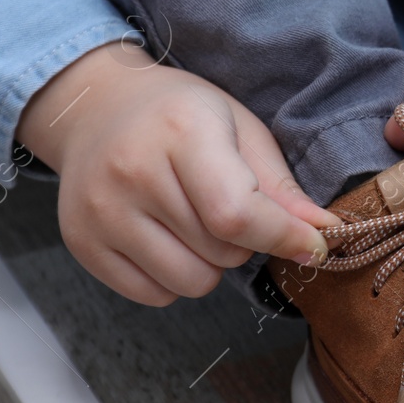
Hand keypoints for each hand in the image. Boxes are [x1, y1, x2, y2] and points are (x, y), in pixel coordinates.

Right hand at [17, 43, 337, 306]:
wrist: (98, 107)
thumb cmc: (180, 116)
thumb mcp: (240, 129)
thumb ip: (280, 185)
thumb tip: (321, 233)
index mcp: (180, 132)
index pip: (236, 214)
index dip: (284, 238)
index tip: (313, 246)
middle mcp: (131, 172)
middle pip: (221, 252)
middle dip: (244, 242)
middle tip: (226, 207)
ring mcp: (99, 211)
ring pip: (191, 282)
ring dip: (211, 264)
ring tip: (195, 223)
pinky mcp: (81, 243)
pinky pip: (154, 295)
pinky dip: (174, 278)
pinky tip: (166, 237)